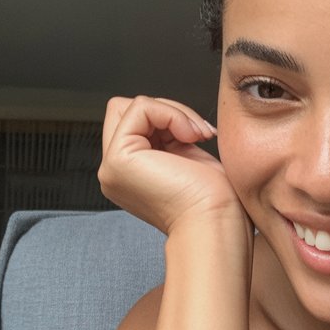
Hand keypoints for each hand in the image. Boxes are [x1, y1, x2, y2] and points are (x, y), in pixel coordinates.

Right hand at [99, 95, 245, 234]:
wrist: (218, 224)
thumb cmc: (216, 200)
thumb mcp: (187, 156)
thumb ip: (169, 136)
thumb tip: (165, 112)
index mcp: (131, 173)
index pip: (136, 121)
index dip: (169, 117)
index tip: (200, 135)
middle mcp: (115, 171)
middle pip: (126, 109)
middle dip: (167, 110)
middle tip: (195, 133)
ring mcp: (112, 167)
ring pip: (134, 106)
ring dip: (173, 112)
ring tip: (196, 137)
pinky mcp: (118, 160)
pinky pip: (140, 107)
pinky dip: (171, 114)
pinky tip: (190, 138)